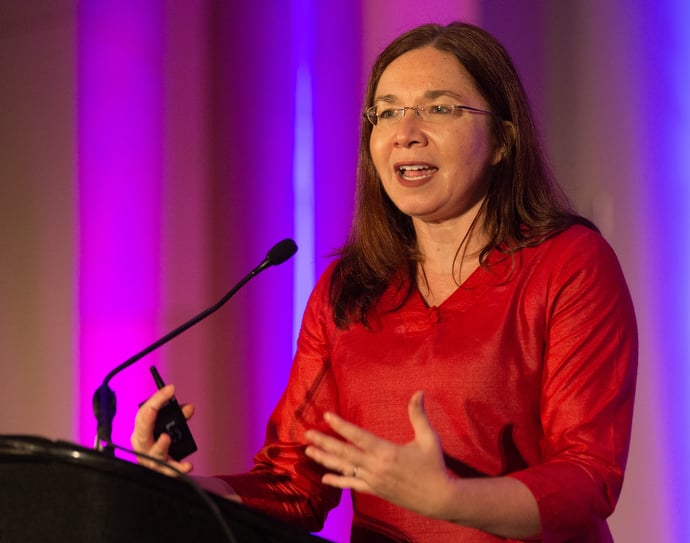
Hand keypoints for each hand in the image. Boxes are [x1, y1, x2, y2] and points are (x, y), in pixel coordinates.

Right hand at [131, 384, 194, 475]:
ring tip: (166, 438)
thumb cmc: (158, 445)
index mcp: (140, 432)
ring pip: (153, 453)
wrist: (157, 470)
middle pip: (142, 432)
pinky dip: (178, 468)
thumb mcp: (166, 427)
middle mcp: (143, 445)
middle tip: (153, 410)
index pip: (143, 413)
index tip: (170, 389)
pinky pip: (169, 470)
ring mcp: (151, 459)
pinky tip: (188, 465)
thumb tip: (189, 407)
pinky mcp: (161, 471)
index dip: (156, 399)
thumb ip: (178, 416)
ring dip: (159, 446)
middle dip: (147, 420)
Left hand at [304, 391, 455, 518]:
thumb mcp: (429, 438)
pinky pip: (352, 485)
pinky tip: (324, 478)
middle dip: (324, 442)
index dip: (341, 426)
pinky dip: (338, 481)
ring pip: (344, 469)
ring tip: (309, 451)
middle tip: (307, 434)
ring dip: (325, 460)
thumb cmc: (434, 465)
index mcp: (387, 451)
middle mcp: (376, 466)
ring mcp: (373, 480)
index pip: (358, 436)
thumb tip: (419, 392)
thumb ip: (418, 415)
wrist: (438, 498)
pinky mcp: (375, 490)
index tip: (327, 416)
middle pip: (344, 453)